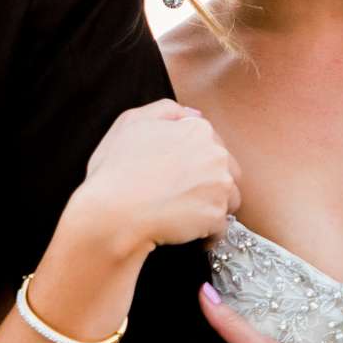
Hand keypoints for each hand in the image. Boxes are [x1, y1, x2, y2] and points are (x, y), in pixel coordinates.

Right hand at [69, 100, 239, 255]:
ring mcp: (219, 187)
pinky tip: (185, 230)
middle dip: (210, 181)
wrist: (114, 212)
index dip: (195, 158)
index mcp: (197, 130)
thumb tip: (193, 115)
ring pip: (228, 198)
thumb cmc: (117, 168)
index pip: (212, 143)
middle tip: (181, 193)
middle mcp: (216, 155)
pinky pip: (219, 227)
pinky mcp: (216, 216)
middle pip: (227, 169)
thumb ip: (166, 110)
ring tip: (184, 212)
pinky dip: (205, 232)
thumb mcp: (131, 122)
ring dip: (212, 205)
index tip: (178, 171)